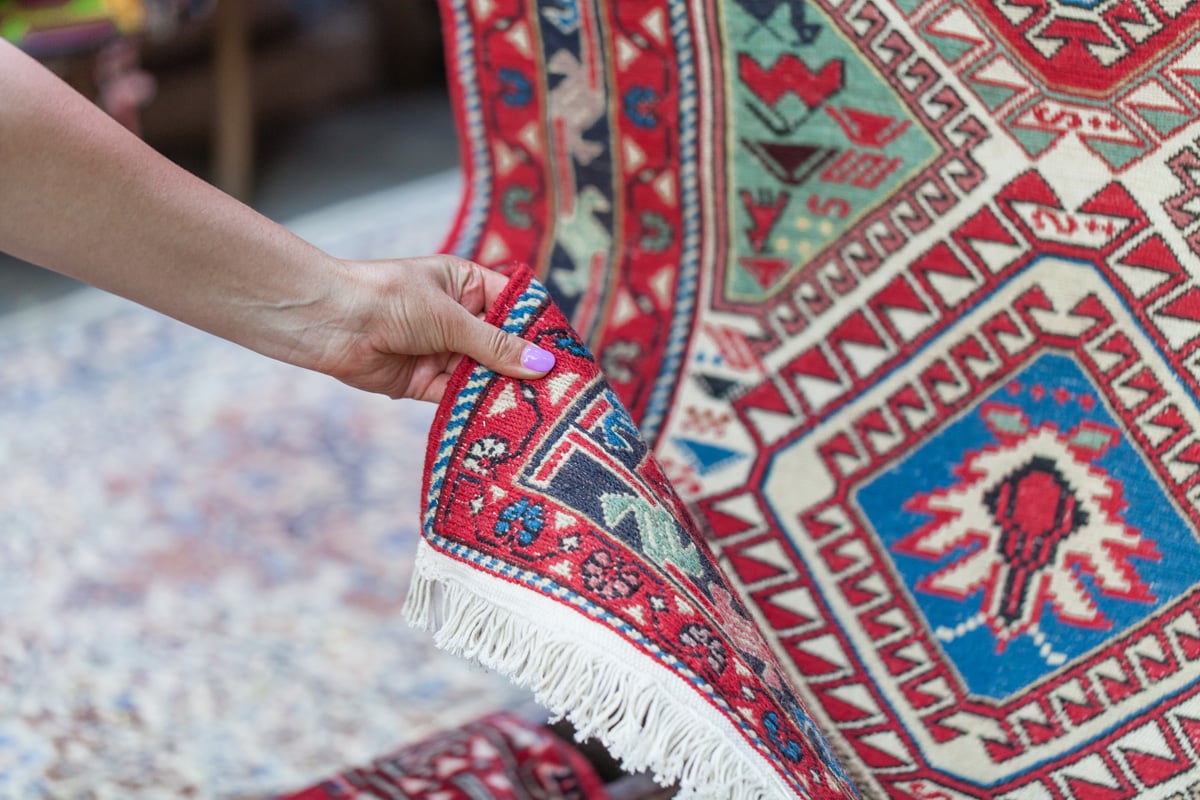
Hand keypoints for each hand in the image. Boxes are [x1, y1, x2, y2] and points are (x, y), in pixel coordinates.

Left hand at [306, 255, 555, 402]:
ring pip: (483, 373)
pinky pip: (459, 396)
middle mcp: (458, 318)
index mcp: (466, 285)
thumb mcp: (449, 318)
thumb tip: (543, 364)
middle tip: (560, 390)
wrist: (328, 322)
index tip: (566, 354)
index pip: (514, 306)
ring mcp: (442, 351)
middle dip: (524, 366)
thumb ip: (496, 345)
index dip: (538, 329)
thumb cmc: (389, 299)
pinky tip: (503, 418)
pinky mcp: (424, 382)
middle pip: (502, 345)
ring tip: (539, 409)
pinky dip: (477, 406)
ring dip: (503, 390)